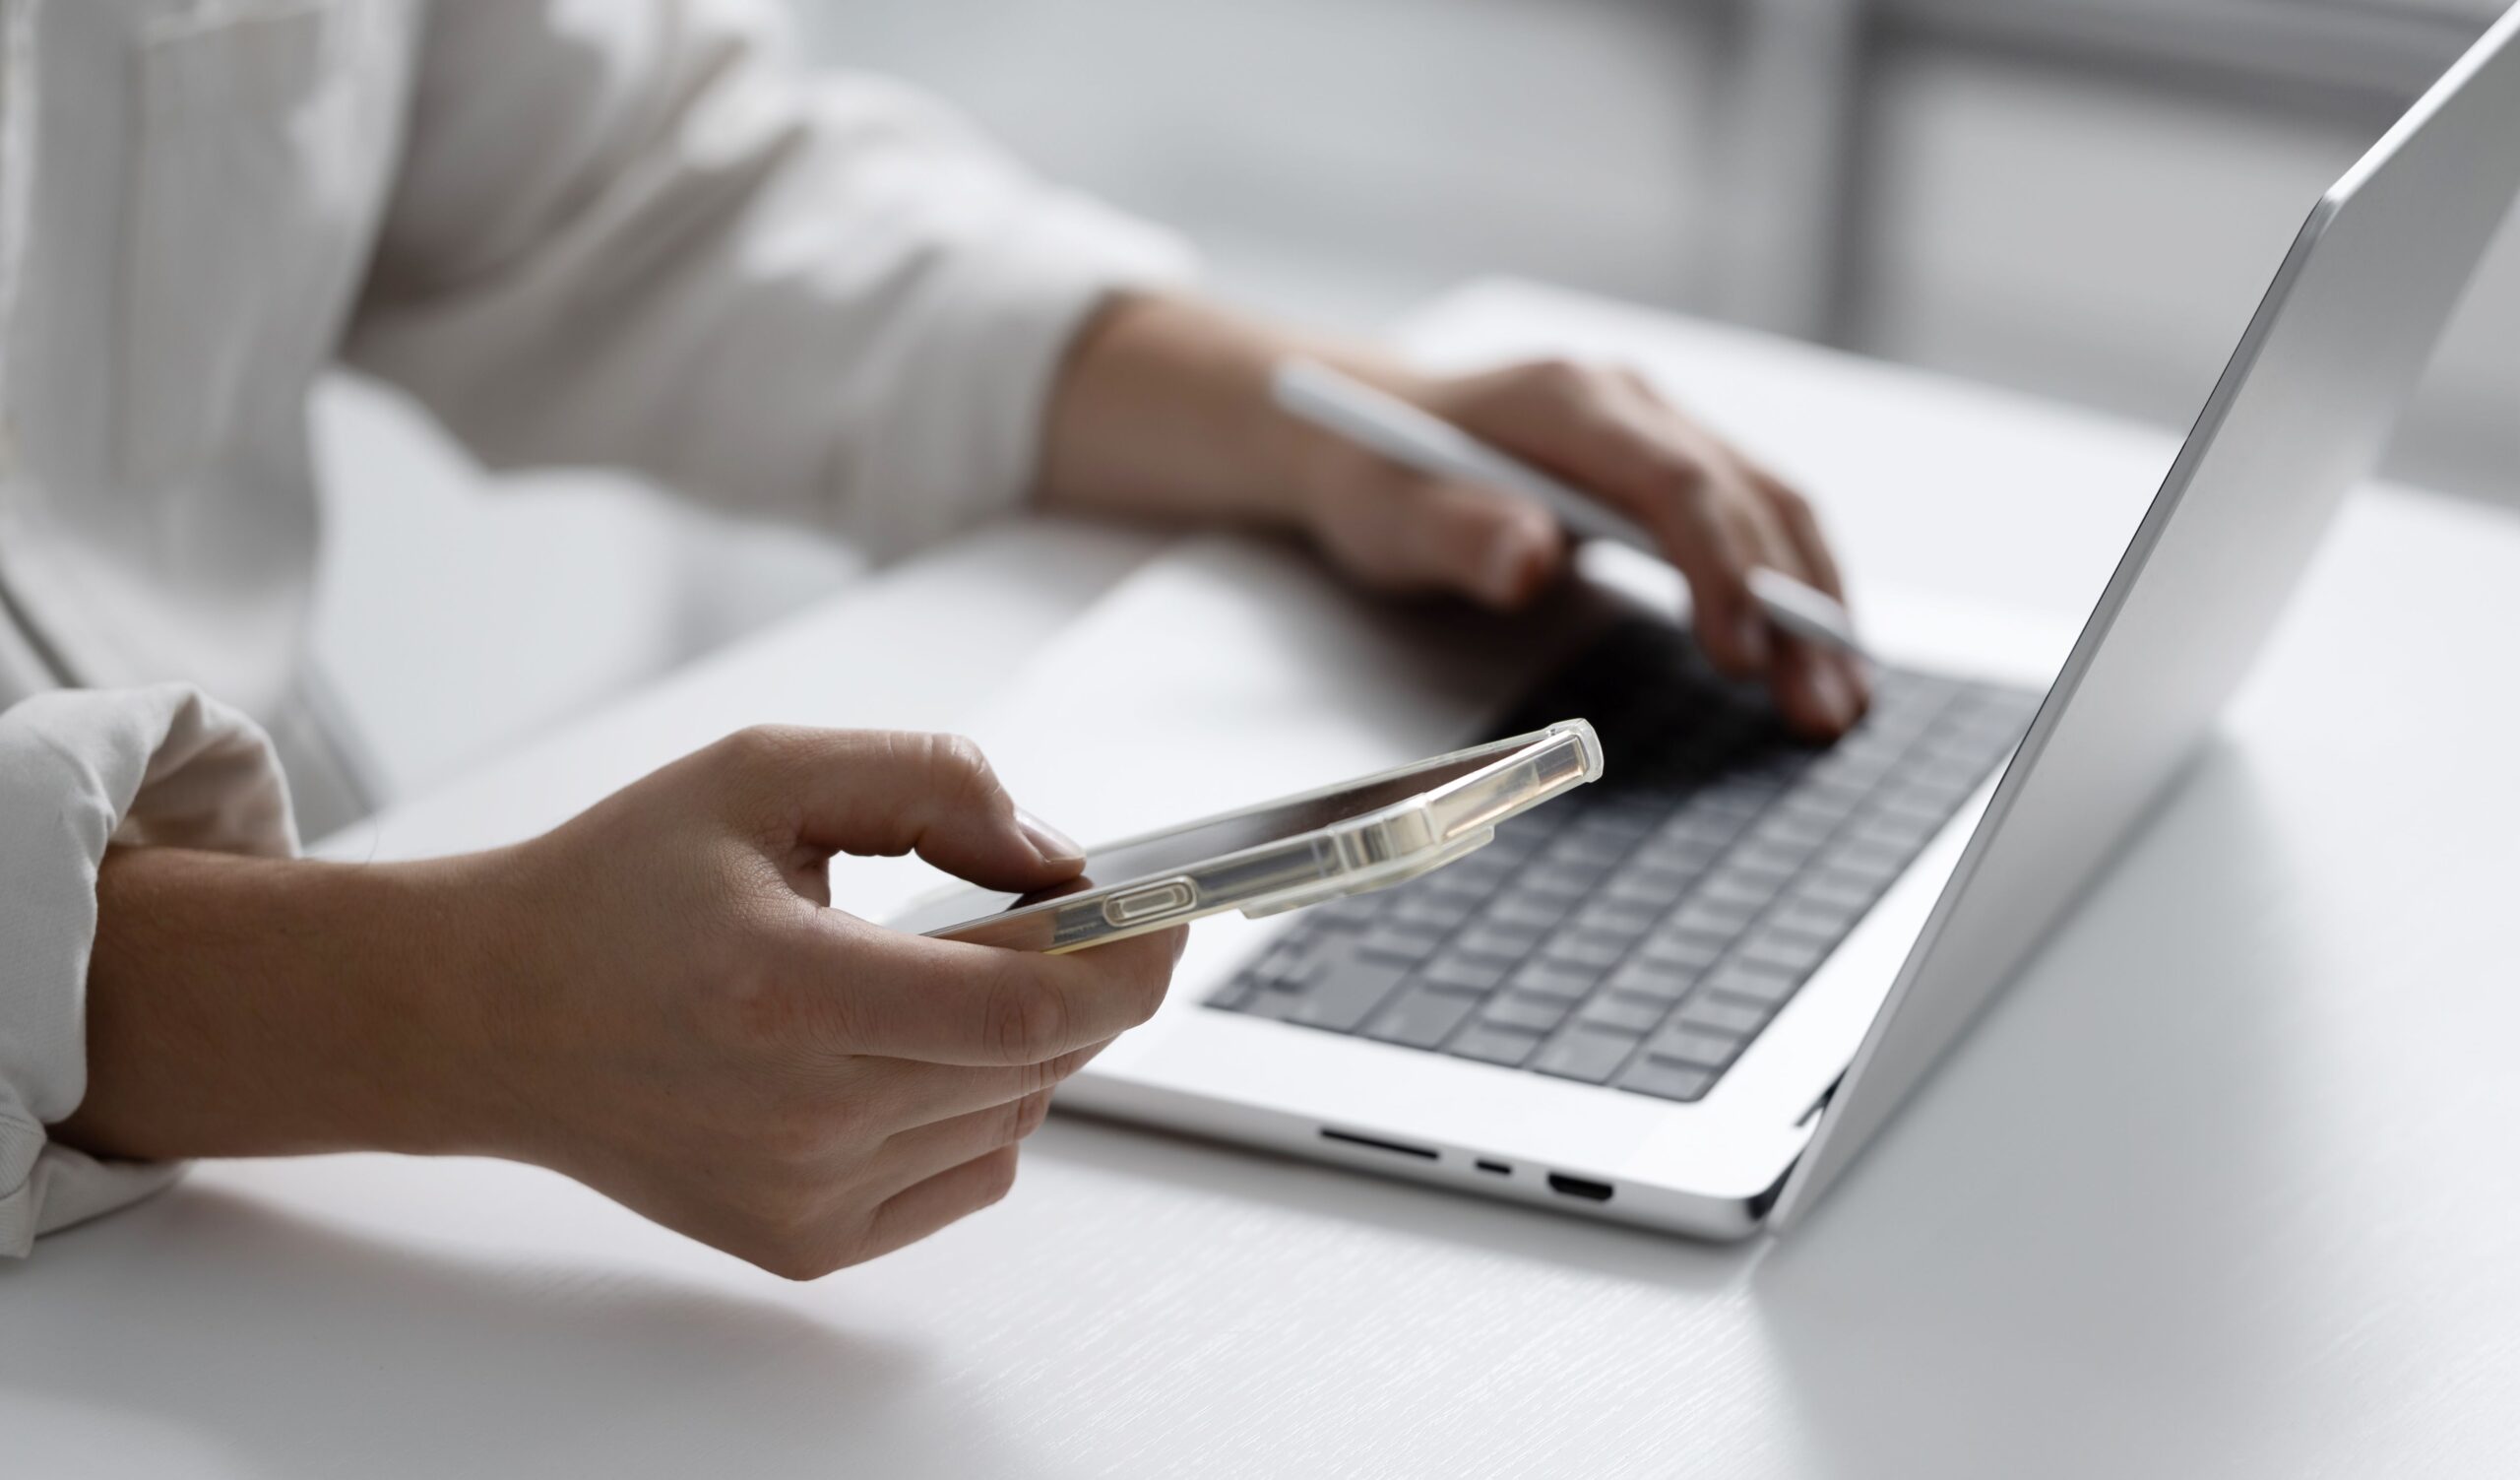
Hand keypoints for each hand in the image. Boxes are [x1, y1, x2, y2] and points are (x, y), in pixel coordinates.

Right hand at [67, 728, 1181, 1279]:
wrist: (493, 1014)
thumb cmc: (617, 890)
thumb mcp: (767, 772)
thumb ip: (931, 783)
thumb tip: (1056, 854)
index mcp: (786, 988)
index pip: (1027, 1010)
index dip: (1125, 960)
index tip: (1165, 911)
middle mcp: (799, 1113)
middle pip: (1040, 1061)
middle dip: (1085, 977)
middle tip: (1055, 911)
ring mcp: (805, 1195)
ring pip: (1018, 1110)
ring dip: (1022, 1035)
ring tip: (930, 971)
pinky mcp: (806, 1242)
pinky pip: (974, 1168)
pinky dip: (980, 1101)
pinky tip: (900, 1047)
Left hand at [1289, 359, 1867, 738]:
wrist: (1361, 430)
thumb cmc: (1374, 476)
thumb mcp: (1388, 514)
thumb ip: (1456, 534)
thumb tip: (1528, 555)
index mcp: (1566, 401)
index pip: (1674, 482)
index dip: (1721, 570)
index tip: (1743, 658)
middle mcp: (1630, 401)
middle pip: (1745, 498)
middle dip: (1794, 608)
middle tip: (1823, 709)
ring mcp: (1658, 426)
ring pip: (1770, 507)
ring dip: (1816, 603)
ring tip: (1841, 700)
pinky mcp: (1669, 462)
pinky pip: (1755, 519)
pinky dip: (1795, 586)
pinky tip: (1819, 652)